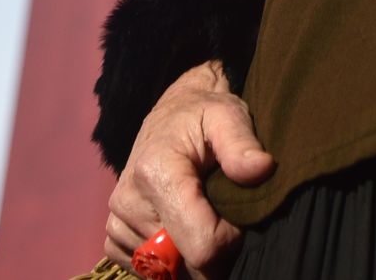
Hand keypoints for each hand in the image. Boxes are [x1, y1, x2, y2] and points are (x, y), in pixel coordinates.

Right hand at [104, 60, 274, 277]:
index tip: (237, 216)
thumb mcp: (228, 116)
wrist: (173, 112)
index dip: (230, 240)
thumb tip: (262, 169)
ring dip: (188, 254)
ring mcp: (117, 219)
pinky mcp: (113, 233)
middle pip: (183, 263)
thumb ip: (242, 144)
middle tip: (220, 214)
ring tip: (198, 214)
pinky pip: (142, 269)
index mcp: (156, 173)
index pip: (201, 246)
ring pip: (164, 270)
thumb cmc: (204, 114)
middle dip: (210, 250)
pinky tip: (178, 228)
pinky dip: (165, 260)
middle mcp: (128, 200)